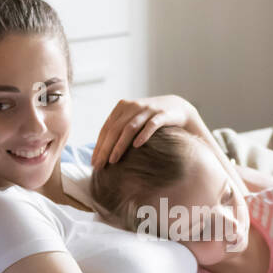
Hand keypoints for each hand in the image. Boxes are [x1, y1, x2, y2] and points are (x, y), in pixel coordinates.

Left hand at [91, 95, 205, 166]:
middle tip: (100, 166)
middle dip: (105, 149)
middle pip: (115, 129)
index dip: (99, 146)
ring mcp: (148, 109)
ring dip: (120, 145)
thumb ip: (119, 131)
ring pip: (130, 128)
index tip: (94, 163)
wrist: (178, 108)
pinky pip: (152, 125)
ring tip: (113, 161)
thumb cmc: (151, 119)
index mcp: (122, 107)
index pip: (106, 128)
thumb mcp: (133, 121)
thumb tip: (101, 153)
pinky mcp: (163, 114)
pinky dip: (143, 135)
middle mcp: (133, 106)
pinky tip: (137, 146)